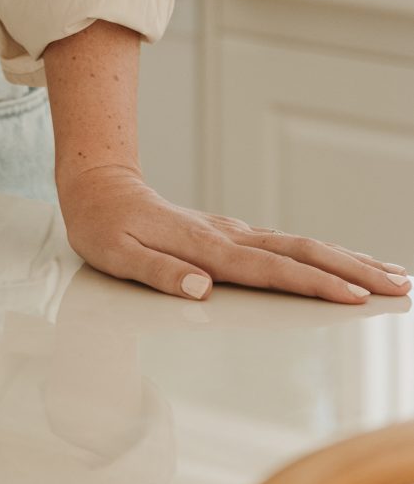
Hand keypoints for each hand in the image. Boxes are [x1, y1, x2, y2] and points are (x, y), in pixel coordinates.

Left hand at [58, 162, 410, 303]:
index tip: (355, 297)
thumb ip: (159, 273)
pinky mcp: (234, 233)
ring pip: (302, 244)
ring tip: (392, 274)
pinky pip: (288, 243)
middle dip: (353, 271)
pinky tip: (343, 262)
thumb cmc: (104, 226)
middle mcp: (229, 236)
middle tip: (399, 286)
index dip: (314, 284)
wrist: (99, 186)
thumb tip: (200, 290)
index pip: (270, 270)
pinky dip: (323, 254)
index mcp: (206, 247)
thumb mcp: (117, 255)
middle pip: (302, 252)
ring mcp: (235, 232)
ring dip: (348, 260)